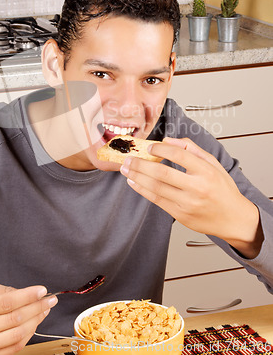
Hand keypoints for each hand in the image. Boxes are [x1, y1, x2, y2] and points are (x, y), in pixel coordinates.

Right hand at [0, 279, 57, 354]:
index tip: (42, 290)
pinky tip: (34, 324)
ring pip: (16, 335)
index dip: (27, 296)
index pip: (5, 302)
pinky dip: (28, 336)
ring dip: (36, 321)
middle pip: (14, 319)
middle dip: (37, 307)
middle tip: (49, 299)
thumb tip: (23, 293)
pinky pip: (13, 348)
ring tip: (44, 310)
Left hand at [120, 136, 262, 257]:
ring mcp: (187, 203)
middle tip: (128, 158)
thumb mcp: (213, 163)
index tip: (150, 147)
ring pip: (156, 187)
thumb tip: (167, 141)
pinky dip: (142, 190)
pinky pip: (156, 200)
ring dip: (136, 176)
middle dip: (140, 164)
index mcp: (206, 171)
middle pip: (162, 173)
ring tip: (126, 168)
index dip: (160, 150)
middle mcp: (197, 187)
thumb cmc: (222, 189)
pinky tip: (134, 182)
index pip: (178, 155)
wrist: (233, 218)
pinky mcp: (180, 215)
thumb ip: (191, 148)